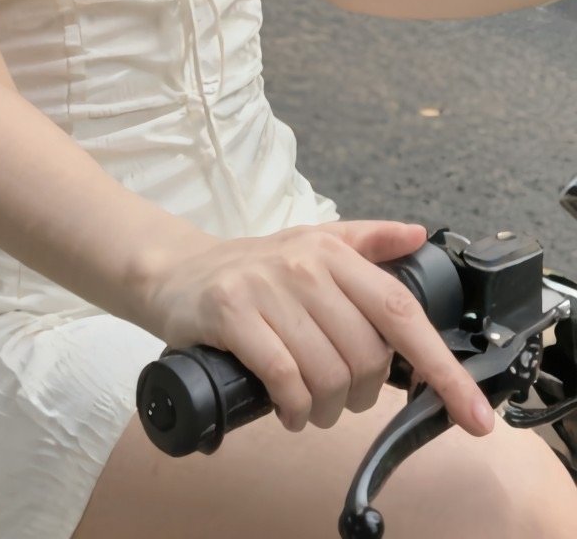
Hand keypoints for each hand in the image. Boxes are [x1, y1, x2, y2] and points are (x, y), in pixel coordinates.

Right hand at [138, 219, 495, 437]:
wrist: (176, 272)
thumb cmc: (253, 268)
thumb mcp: (312, 243)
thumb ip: (367, 239)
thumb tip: (417, 234)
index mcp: (334, 252)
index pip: (401, 312)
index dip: (441, 366)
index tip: (471, 411)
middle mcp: (305, 266)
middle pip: (366, 356)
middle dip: (361, 395)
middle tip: (343, 399)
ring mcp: (267, 288)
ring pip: (327, 373)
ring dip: (325, 408)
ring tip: (311, 407)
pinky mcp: (232, 313)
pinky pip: (285, 378)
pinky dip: (294, 407)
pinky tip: (289, 409)